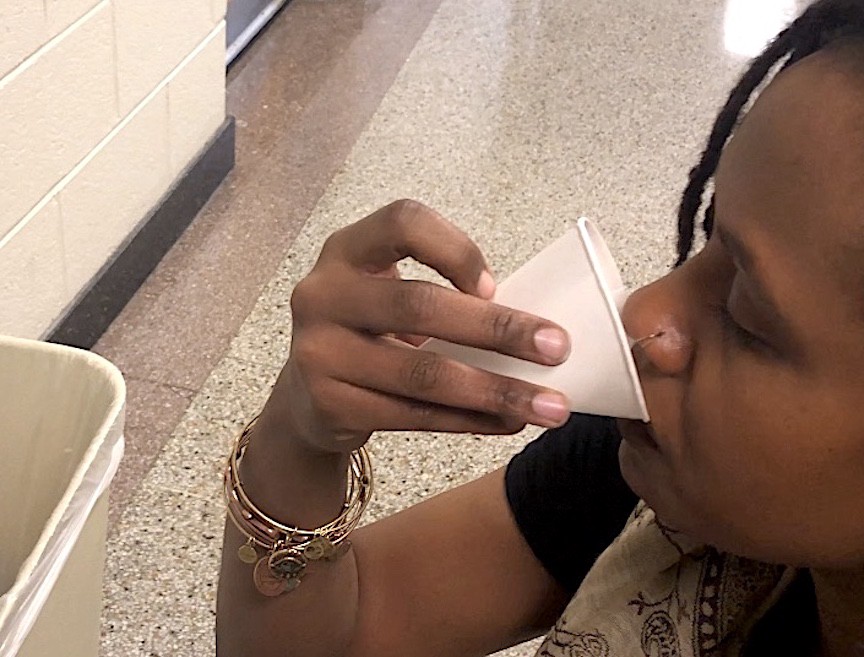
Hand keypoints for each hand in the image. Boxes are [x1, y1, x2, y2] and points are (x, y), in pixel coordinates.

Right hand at [262, 199, 571, 454]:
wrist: (307, 396)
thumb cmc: (371, 334)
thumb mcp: (390, 294)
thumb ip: (443, 293)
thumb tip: (536, 328)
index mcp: (347, 250)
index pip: (404, 223)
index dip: (456, 250)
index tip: (497, 285)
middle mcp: (323, 294)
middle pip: (421, 305)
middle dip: (500, 329)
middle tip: (557, 350)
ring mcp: (318, 352)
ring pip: (423, 374)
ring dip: (496, 391)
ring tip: (549, 406)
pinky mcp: (328, 404)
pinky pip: (414, 415)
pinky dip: (470, 421)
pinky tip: (507, 422)